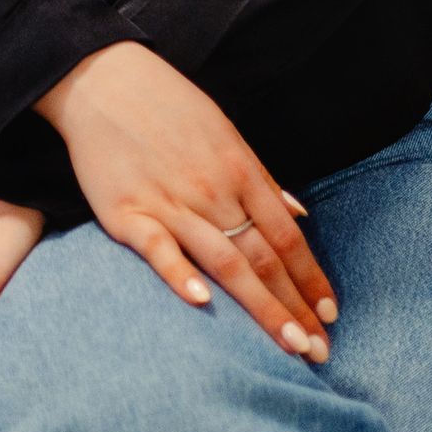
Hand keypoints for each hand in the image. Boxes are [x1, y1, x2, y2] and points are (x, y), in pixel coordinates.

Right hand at [37, 41, 336, 360]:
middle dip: (296, 308)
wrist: (101, 78)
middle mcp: (212, 190)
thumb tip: (300, 213)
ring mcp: (170, 202)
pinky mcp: (126, 212)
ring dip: (262, 308)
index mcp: (238, 169)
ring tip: (291, 346)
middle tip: (322, 352)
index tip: (330, 314)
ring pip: (225, 263)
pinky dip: (181, 275)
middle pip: (264, 258)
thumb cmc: (168, 106)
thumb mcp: (224, 131)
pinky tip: (202, 304)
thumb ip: (261, 177)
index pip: (286, 236)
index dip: (311, 277)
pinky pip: (159, 249)